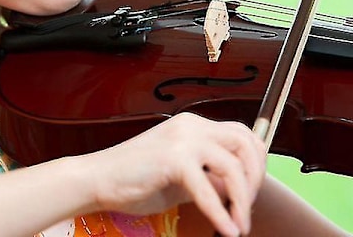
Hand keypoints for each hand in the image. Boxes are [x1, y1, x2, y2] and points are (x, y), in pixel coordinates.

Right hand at [81, 112, 266, 236]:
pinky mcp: (173, 158)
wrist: (96, 179)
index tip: (252, 190)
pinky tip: (225, 229)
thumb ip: (209, 180)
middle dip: (255, 177)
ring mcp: (183, 139)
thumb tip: (238, 195)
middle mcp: (192, 126)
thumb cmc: (135, 180)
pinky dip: (220, 212)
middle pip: (244, 142)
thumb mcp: (182, 179)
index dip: (255, 161)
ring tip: (240, 224)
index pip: (241, 133)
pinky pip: (207, 187)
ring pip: (232, 163)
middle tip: (249, 207)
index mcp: (194, 126)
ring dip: (243, 198)